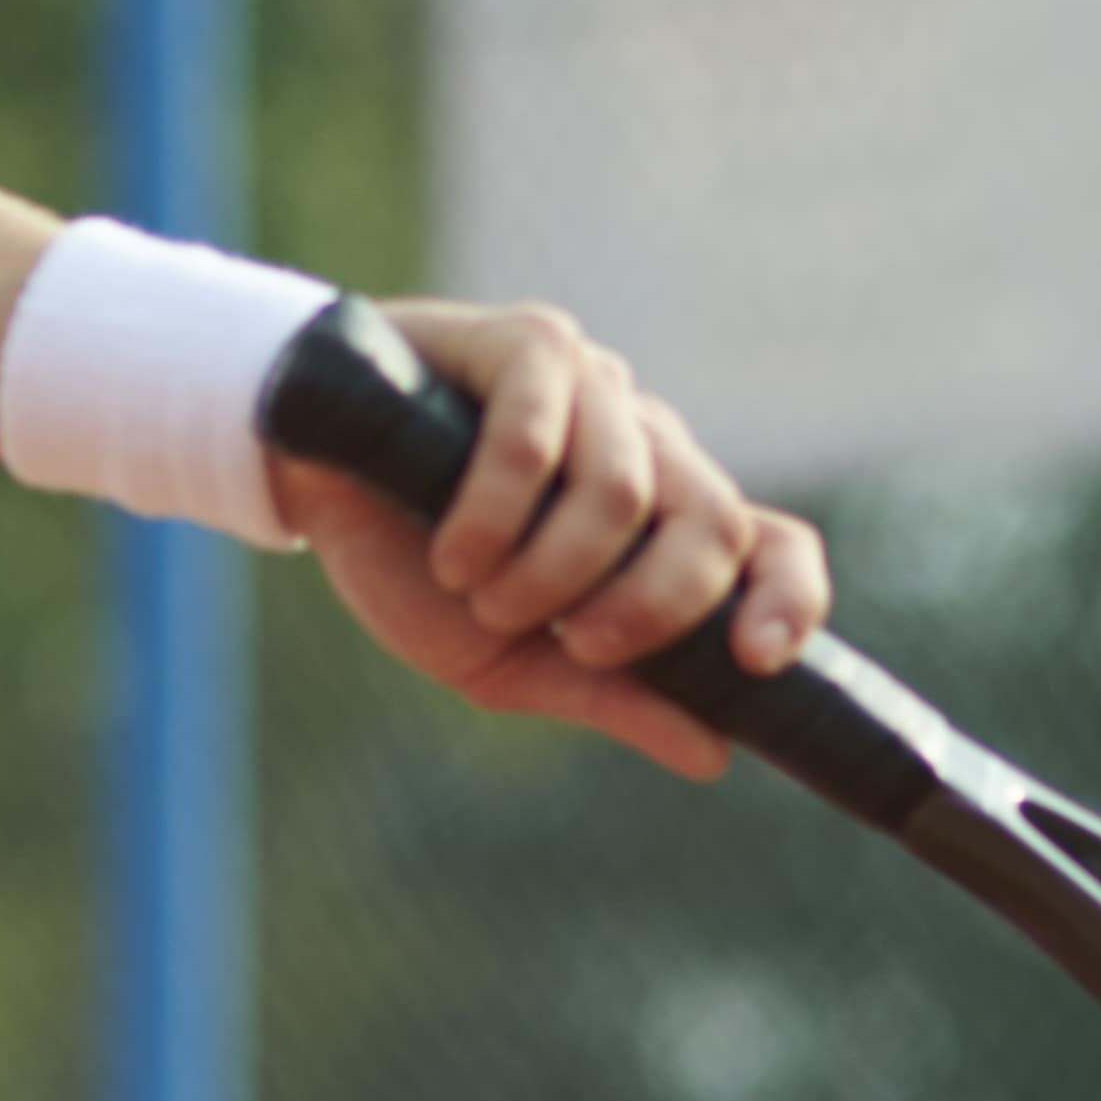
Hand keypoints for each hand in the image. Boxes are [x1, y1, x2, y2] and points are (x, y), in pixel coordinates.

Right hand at [270, 297, 829, 782]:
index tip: (753, 659)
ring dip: (543, 572)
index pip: (775, 545)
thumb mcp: (511, 660)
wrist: (311, 485)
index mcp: (662, 525)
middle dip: (649, 607)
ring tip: (475, 589)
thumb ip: (611, 696)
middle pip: (714, 524)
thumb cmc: (416, 570)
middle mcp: (648, 447)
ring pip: (623, 492)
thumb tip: (714, 755)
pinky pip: (540, 438)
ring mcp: (597, 388)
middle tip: (574, 646)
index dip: (789, 598)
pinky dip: (492, 513)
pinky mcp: (532, 345)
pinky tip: (451, 546)